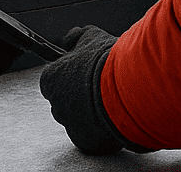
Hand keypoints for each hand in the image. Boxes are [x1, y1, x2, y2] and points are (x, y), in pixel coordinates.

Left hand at [39, 25, 143, 155]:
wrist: (129, 89)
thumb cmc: (108, 63)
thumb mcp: (91, 37)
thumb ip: (76, 37)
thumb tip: (69, 39)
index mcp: (51, 80)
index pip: (53, 80)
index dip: (71, 76)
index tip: (86, 73)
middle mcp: (55, 105)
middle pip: (65, 102)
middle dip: (80, 97)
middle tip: (102, 87)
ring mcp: (69, 126)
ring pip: (78, 121)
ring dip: (90, 114)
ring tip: (113, 102)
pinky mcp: (86, 143)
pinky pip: (91, 136)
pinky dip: (101, 130)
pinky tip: (115, 117)